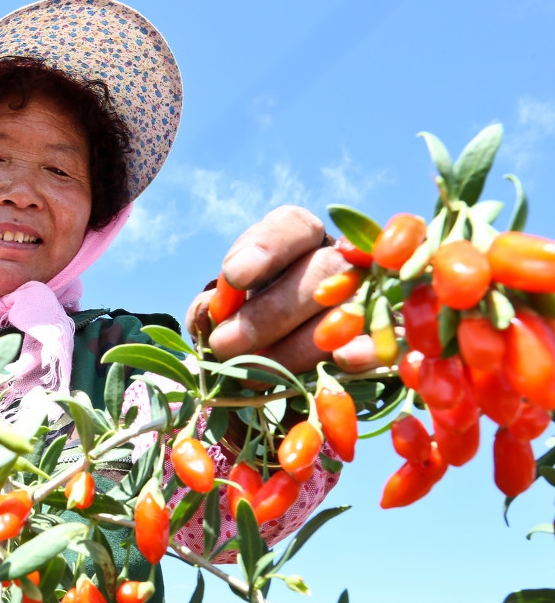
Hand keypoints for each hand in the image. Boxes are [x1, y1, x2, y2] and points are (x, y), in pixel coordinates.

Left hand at [185, 206, 379, 374]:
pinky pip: (391, 340)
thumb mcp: (226, 307)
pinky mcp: (392, 334)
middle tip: (224, 345)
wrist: (288, 352)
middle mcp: (344, 259)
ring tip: (251, 374)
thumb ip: (215, 306)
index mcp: (301, 239)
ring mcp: (376, 295)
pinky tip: (338, 364)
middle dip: (269, 314)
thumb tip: (211, 314)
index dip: (267, 248)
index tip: (235, 275)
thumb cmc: (249, 321)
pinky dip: (366, 352)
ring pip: (349, 311)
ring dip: (297, 348)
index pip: (292, 227)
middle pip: (321, 273)